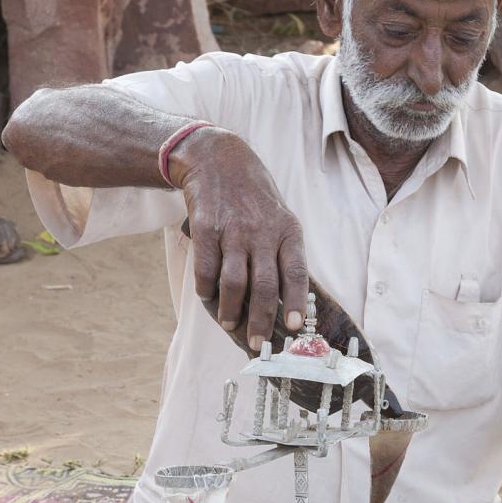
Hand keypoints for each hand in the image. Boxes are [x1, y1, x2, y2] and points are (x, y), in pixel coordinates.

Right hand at [168, 126, 308, 345]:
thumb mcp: (279, 219)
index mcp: (287, 231)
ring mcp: (233, 229)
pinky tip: (209, 297)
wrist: (218, 159)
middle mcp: (262, 231)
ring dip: (231, 310)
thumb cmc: (254, 200)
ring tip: (229, 324)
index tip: (295, 327)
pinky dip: (207, 289)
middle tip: (258, 344)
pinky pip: (206, 268)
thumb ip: (283, 256)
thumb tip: (286, 304)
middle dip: (261, 320)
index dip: (296, 302)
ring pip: (234, 282)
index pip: (296, 272)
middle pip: (264, 285)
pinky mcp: (205, 227)